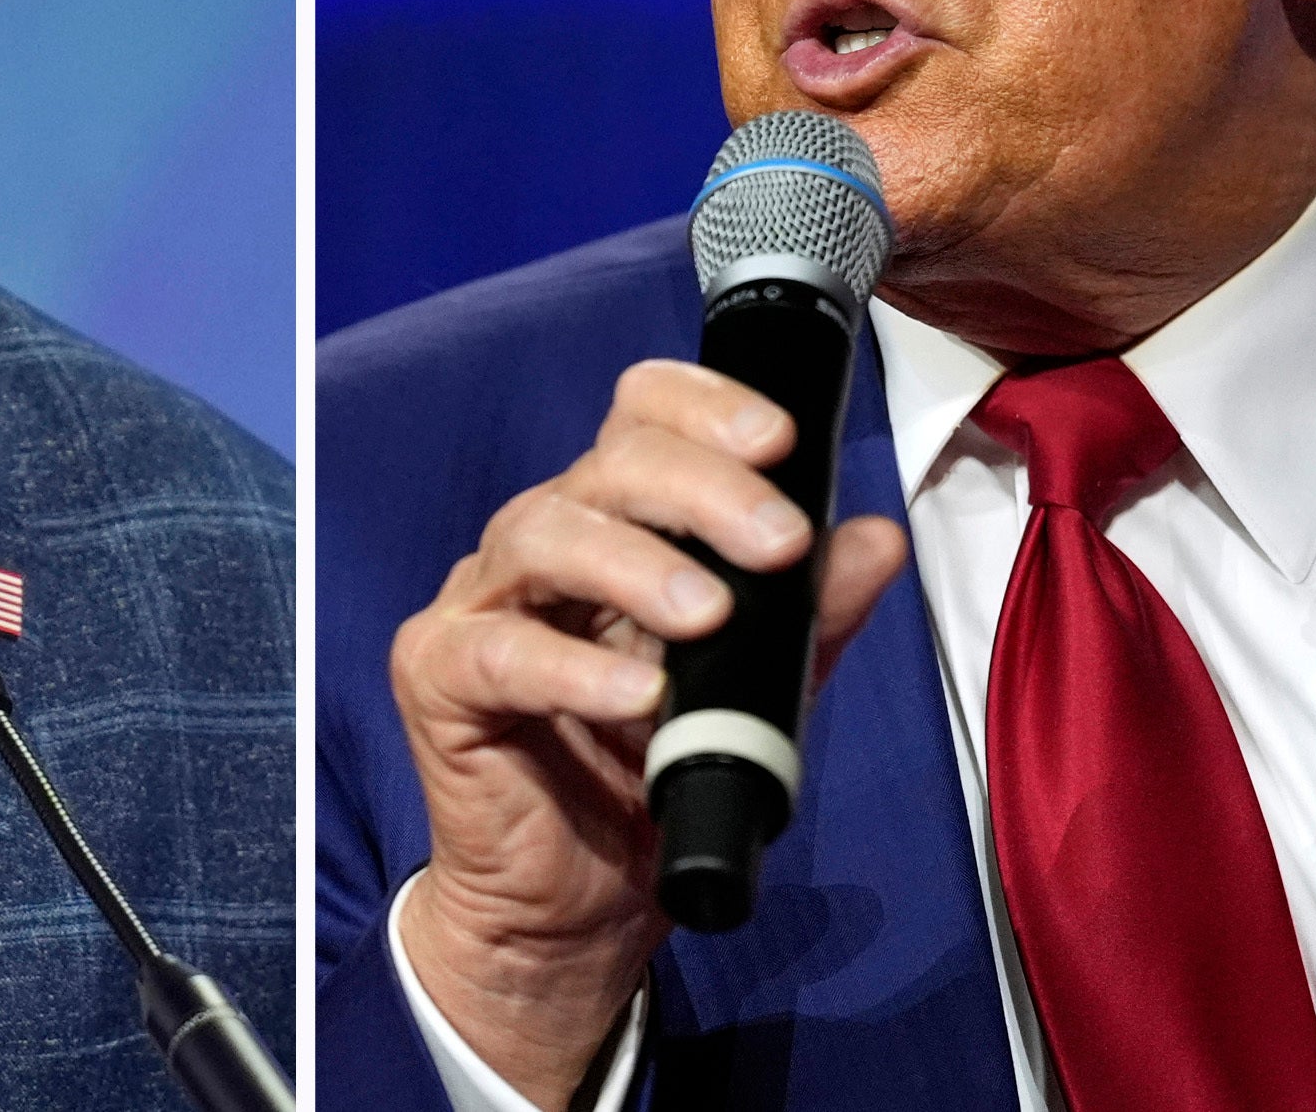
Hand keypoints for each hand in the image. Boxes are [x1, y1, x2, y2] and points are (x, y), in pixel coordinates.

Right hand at [389, 359, 907, 1111]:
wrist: (576, 909)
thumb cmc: (651, 779)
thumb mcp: (758, 693)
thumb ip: (809, 616)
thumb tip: (876, 540)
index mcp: (616, 522)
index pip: (642, 417)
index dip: (703, 407)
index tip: (780, 441)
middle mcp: (542, 541)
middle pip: (607, 466)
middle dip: (702, 490)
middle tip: (779, 543)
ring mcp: (483, 601)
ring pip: (545, 534)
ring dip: (637, 565)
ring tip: (710, 617)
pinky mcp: (439, 674)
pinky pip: (500, 652)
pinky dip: (572, 670)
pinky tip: (637, 697)